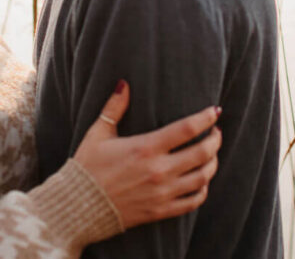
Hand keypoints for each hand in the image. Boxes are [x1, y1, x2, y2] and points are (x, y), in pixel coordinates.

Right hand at [73, 80, 221, 229]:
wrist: (78, 207)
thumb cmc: (87, 167)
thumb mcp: (98, 133)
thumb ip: (114, 107)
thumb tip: (124, 83)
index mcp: (146, 148)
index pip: (187, 129)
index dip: (205, 118)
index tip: (215, 111)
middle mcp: (159, 171)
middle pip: (202, 153)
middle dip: (215, 139)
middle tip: (216, 131)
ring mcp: (162, 193)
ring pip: (203, 177)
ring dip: (213, 163)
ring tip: (212, 154)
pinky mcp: (160, 211)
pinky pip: (193, 201)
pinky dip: (203, 190)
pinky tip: (201, 181)